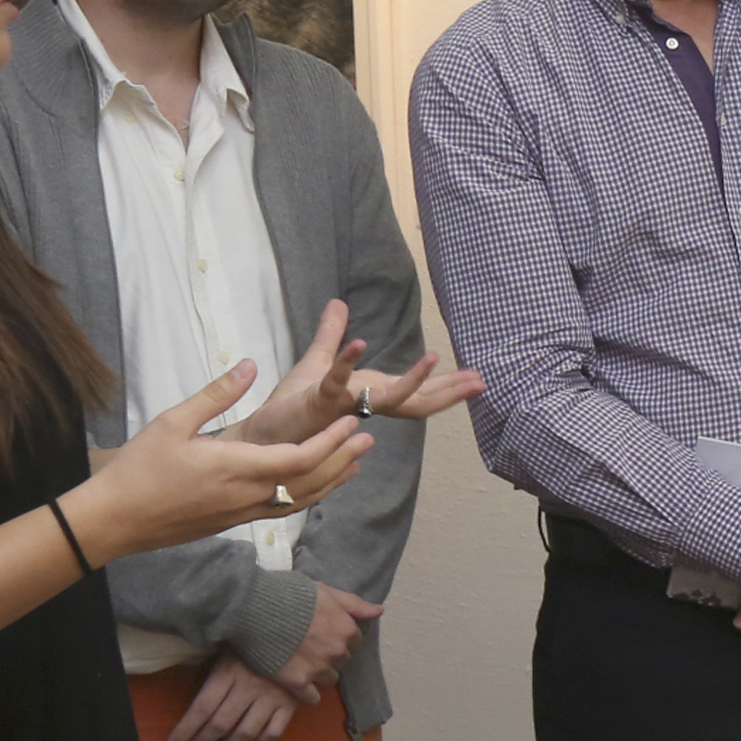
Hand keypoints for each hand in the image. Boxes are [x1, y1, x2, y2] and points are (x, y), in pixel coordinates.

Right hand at [62, 362, 370, 565]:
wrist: (113, 522)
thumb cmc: (139, 469)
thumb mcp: (173, 421)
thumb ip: (216, 393)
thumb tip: (250, 363)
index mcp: (237, 468)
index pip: (300, 458)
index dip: (331, 442)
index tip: (352, 421)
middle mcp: (246, 496)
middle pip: (309, 482)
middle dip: (341, 459)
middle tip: (367, 438)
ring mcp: (240, 514)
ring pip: (298, 501)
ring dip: (330, 481)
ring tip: (353, 463)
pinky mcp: (230, 523)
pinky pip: (281, 510)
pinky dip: (306, 496)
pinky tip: (311, 486)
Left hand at [167, 652, 297, 740]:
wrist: (295, 634)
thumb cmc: (253, 642)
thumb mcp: (227, 650)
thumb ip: (211, 672)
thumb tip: (190, 702)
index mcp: (228, 672)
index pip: (202, 708)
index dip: (186, 730)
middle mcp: (248, 688)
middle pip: (220, 724)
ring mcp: (271, 698)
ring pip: (245, 734)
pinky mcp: (290, 705)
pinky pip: (272, 733)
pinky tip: (252, 740)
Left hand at [235, 300, 487, 446]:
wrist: (260, 436)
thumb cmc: (290, 407)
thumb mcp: (317, 363)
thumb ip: (331, 335)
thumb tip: (339, 304)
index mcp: (369, 395)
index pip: (416, 393)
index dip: (447, 386)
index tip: (477, 377)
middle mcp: (363, 404)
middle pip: (415, 400)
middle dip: (448, 391)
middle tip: (480, 381)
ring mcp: (344, 405)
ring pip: (386, 397)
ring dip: (412, 380)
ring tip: (434, 358)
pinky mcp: (317, 401)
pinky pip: (336, 381)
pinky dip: (347, 363)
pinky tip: (360, 343)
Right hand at [273, 582, 382, 694]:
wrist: (256, 608)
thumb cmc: (291, 594)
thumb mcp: (326, 591)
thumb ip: (354, 604)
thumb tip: (379, 611)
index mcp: (346, 629)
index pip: (355, 642)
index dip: (339, 637)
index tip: (324, 634)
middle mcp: (337, 652)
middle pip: (342, 661)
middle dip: (329, 655)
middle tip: (309, 646)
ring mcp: (318, 669)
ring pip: (328, 679)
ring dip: (318, 673)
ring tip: (300, 662)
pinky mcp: (297, 683)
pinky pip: (311, 698)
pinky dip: (305, 692)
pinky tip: (295, 682)